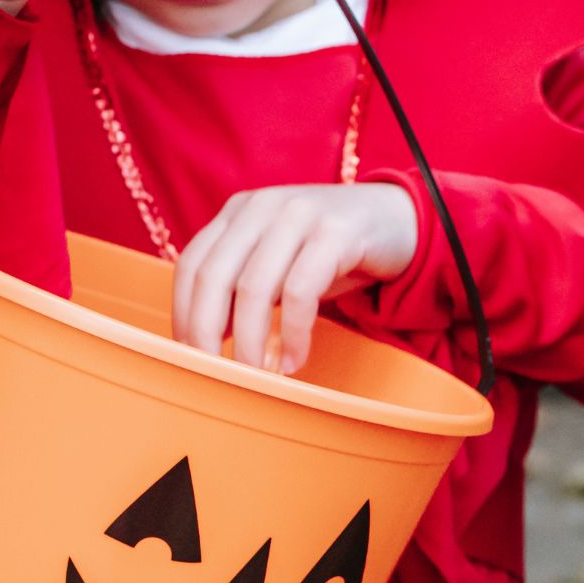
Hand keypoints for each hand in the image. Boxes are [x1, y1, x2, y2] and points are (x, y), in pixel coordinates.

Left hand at [172, 183, 420, 376]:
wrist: (399, 221)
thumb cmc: (335, 252)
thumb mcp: (282, 261)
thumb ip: (246, 286)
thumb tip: (208, 337)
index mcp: (240, 211)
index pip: (192, 263)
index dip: (184, 313)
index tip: (190, 355)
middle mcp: (262, 207)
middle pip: (214, 276)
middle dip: (207, 333)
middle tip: (216, 374)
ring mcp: (298, 215)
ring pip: (254, 287)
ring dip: (250, 341)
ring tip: (257, 375)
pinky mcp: (336, 233)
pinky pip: (301, 292)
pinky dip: (294, 334)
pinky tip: (296, 360)